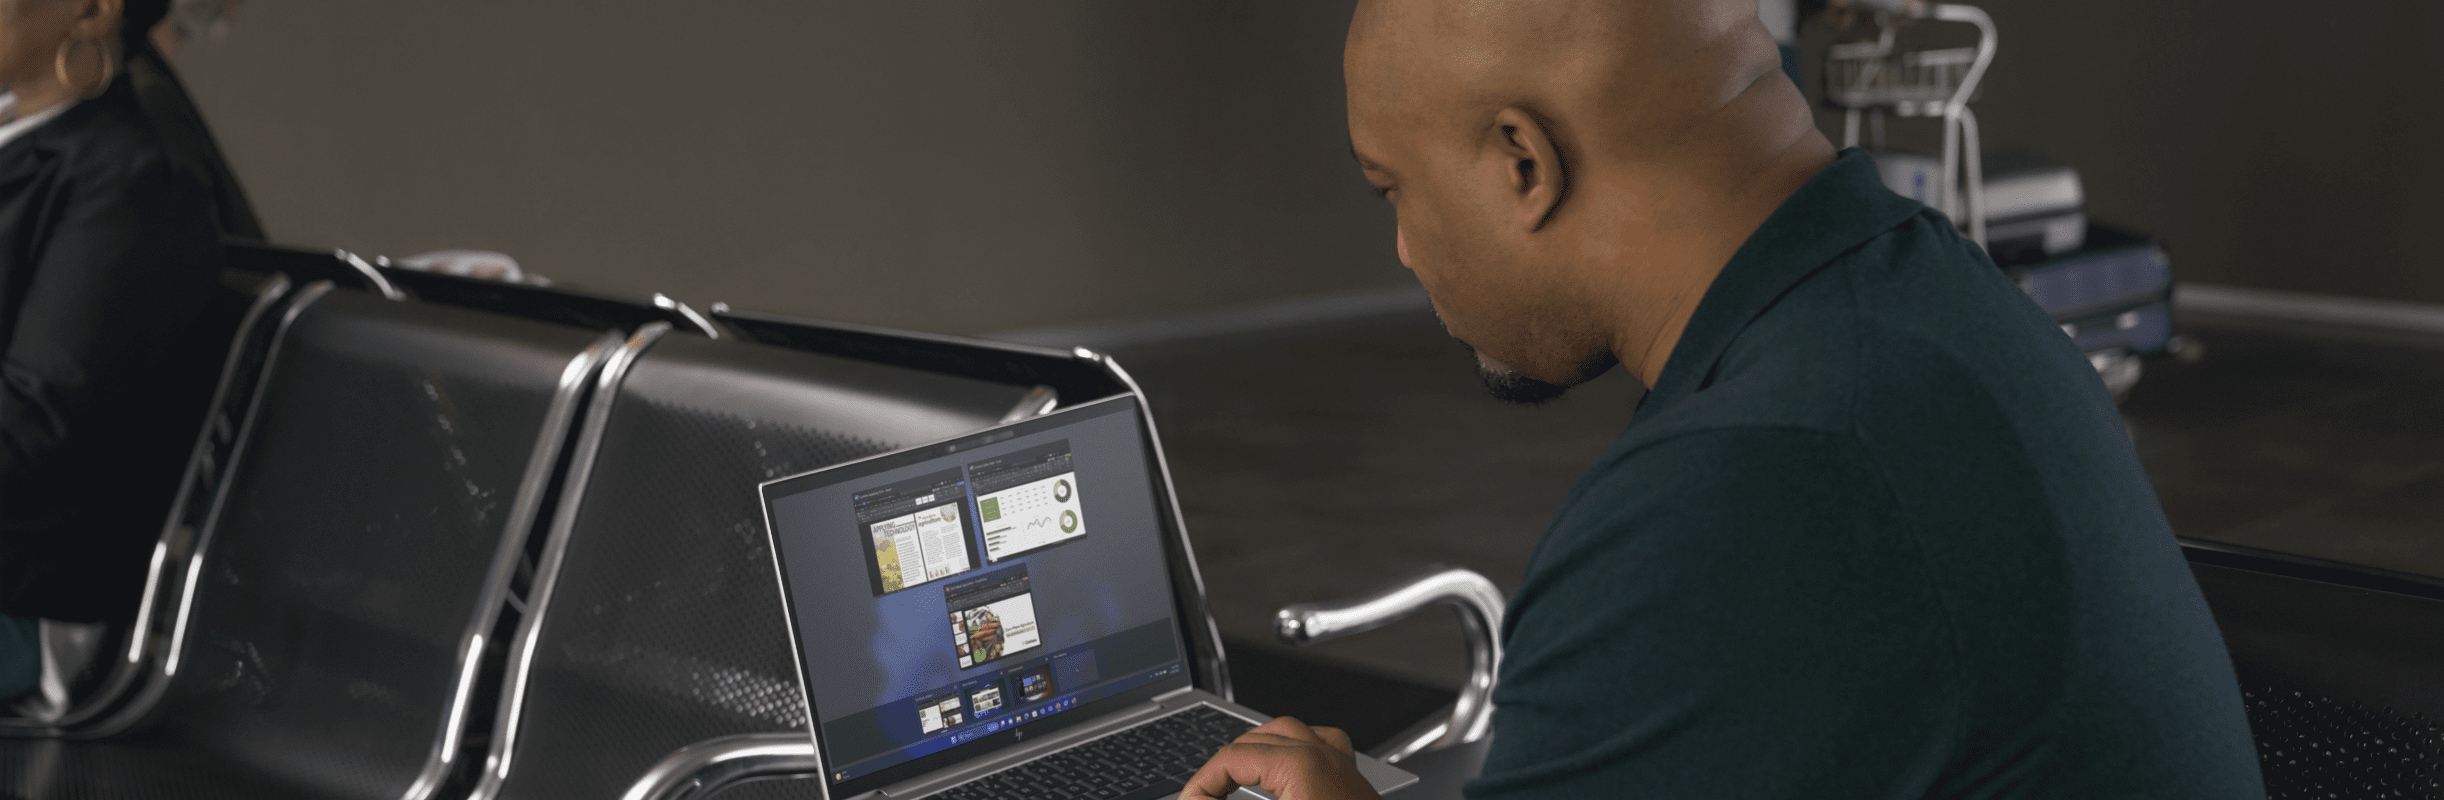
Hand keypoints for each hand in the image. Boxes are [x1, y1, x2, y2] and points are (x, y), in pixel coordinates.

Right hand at [1181, 717, 1380, 799]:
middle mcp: (1321, 755)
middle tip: (1203, 797)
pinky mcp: (1349, 779)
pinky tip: (1282, 763)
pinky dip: (1293, 746)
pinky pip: (1319, 743)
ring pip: (1286, 733)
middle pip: (1253, 741)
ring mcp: (1339, 764)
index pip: (1231, 758)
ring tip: (1230, 775)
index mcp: (1299, 764)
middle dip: (1222, 768)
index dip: (1202, 783)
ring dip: (1253, 750)